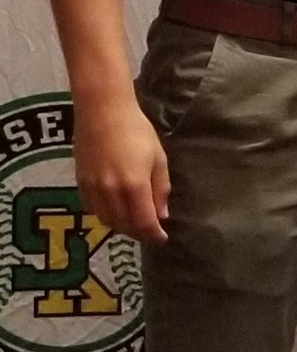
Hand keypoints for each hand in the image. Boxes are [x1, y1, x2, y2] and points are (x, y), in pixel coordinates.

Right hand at [72, 95, 169, 242]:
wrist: (102, 113)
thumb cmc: (137, 131)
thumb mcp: (158, 158)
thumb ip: (160, 189)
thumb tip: (162, 215)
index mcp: (134, 185)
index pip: (144, 222)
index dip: (153, 235)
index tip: (162, 239)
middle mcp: (111, 192)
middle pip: (124, 225)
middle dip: (139, 232)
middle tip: (150, 230)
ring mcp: (93, 189)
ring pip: (107, 220)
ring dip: (122, 226)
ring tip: (134, 222)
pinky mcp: (80, 183)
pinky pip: (92, 210)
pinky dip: (105, 215)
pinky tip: (115, 210)